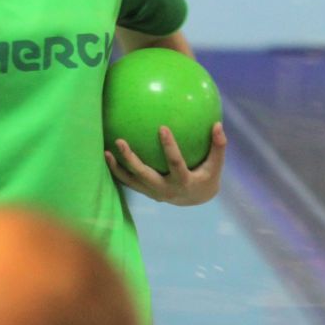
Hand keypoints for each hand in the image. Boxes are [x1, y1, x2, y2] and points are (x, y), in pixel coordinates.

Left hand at [106, 123, 226, 205]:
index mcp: (183, 182)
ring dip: (118, 168)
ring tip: (105, 152)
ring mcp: (153, 193)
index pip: (175, 164)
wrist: (195, 199)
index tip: (163, 128)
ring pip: (132, 181)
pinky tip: (107, 157)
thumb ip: (218, 146)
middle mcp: (165, 190)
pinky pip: (129, 182)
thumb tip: (218, 124)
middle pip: (144, 175)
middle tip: (120, 141)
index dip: (169, 147)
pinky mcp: (146, 192)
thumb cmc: (207, 176)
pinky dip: (118, 172)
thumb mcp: (216, 165)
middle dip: (131, 159)